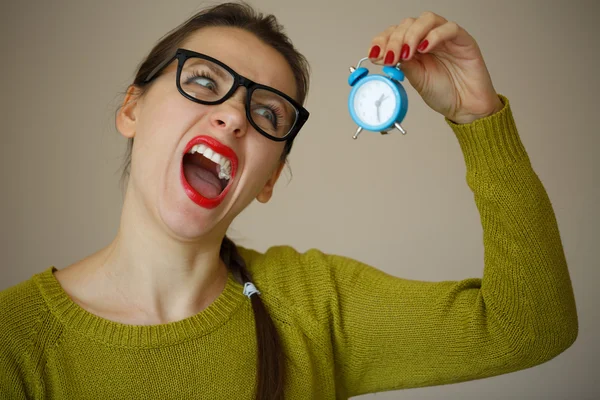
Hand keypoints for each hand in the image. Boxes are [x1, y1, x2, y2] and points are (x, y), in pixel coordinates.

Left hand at [368, 11, 503, 123]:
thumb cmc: (444, 93)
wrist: (466, 107)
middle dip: (395, 40)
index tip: (374, 55)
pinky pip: (449, 28)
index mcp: (414, 48)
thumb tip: (386, 56)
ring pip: (426, 20)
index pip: (394, 33)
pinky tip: (425, 48)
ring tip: (406, 53)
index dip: (382, 41)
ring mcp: (445, 38)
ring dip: (412, 35)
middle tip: (390, 57)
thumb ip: (403, 66)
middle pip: (407, 24)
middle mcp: (428, 39)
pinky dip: (434, 36)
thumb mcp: (416, 81)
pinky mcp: (463, 40)